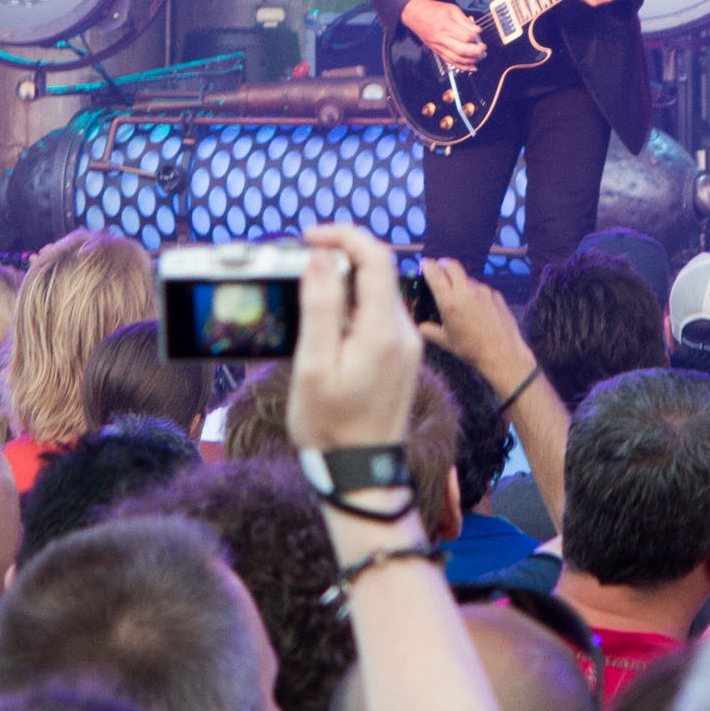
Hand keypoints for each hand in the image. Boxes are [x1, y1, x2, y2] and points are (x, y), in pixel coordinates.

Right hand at [287, 225, 421, 450]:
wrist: (361, 474)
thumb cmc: (330, 426)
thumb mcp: (314, 366)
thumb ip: (319, 308)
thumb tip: (321, 258)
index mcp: (384, 331)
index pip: (375, 258)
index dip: (343, 236)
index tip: (309, 237)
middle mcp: (404, 332)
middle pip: (379, 270)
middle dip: (342, 256)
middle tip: (303, 263)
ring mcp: (407, 345)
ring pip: (379, 291)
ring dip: (347, 281)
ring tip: (309, 295)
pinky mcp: (402, 356)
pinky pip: (380, 314)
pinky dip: (355, 304)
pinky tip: (328, 323)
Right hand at [401, 0, 485, 69]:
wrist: (416, 15)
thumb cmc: (434, 10)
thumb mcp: (452, 9)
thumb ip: (466, 21)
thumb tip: (477, 31)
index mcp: (446, 26)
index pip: (465, 37)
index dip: (475, 37)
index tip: (478, 35)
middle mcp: (442, 38)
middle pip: (462, 51)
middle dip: (476, 52)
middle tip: (483, 49)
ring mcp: (439, 47)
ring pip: (457, 59)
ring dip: (471, 61)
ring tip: (480, 57)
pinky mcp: (438, 51)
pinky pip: (451, 62)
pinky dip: (463, 67)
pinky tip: (472, 67)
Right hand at [419, 257, 533, 396]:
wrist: (502, 353)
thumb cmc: (471, 349)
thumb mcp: (446, 342)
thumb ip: (430, 331)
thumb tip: (420, 327)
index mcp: (450, 302)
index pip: (435, 274)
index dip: (428, 266)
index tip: (424, 263)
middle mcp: (466, 292)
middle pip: (452, 266)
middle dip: (443, 264)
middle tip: (439, 268)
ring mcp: (483, 291)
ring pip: (467, 278)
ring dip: (460, 281)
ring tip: (460, 296)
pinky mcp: (496, 295)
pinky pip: (482, 289)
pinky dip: (475, 293)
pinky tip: (477, 308)